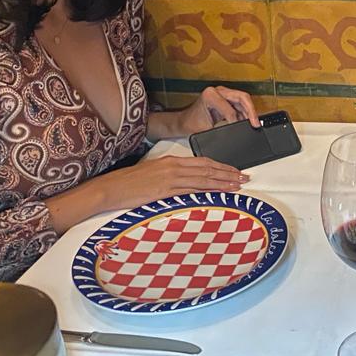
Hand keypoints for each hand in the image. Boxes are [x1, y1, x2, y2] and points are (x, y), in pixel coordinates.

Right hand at [99, 155, 250, 210]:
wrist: (111, 188)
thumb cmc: (129, 183)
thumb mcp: (154, 173)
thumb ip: (171, 175)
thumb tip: (186, 181)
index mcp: (172, 161)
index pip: (203, 161)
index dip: (221, 165)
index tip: (234, 170)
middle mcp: (174, 166)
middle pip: (208, 168)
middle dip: (228, 173)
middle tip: (244, 177)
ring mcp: (170, 178)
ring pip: (203, 178)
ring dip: (223, 182)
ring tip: (237, 185)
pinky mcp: (165, 190)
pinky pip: (191, 190)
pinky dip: (207, 191)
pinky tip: (218, 194)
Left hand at [176, 86, 259, 136]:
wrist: (184, 121)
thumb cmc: (191, 123)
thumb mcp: (205, 128)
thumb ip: (221, 128)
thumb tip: (236, 130)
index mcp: (210, 95)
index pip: (230, 108)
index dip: (237, 120)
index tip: (241, 129)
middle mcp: (218, 91)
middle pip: (242, 97)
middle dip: (251, 111)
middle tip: (256, 123)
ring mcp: (222, 93)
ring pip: (243, 99)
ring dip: (250, 111)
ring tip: (255, 123)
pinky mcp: (226, 98)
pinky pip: (240, 103)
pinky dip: (245, 112)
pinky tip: (248, 121)